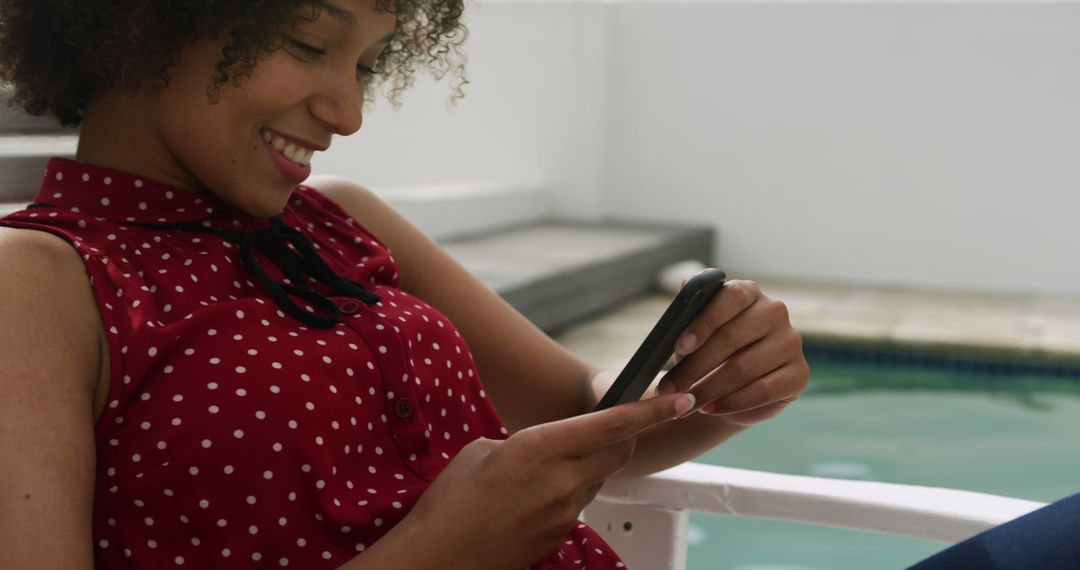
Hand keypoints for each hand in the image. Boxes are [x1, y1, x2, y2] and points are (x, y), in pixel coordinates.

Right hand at [402, 392, 694, 569]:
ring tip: (542, 469)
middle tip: (614, 426)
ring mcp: (564, 511)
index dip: (652, 411)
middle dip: (624, 436)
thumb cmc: (451, 500)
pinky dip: (567, 492)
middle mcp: (563, 480)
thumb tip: (546, 450)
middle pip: (618, 452)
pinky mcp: (559, 535)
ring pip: (597, 479)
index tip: (679, 400)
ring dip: (588, 466)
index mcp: (542, 446)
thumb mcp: (484, 449)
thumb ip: (527, 443)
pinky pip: (576, 504)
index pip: (613, 424)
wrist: (438, 557)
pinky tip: (530, 497)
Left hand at [656, 277, 808, 425]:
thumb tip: (685, 284)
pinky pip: (762, 391)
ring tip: (685, 403)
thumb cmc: (708, 351)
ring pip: (744, 368)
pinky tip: (710, 409)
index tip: (679, 347)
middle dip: (695, 366)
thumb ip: (689, 310)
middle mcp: (774, 312)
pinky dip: (731, 403)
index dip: (703, 322)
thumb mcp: (694, 331)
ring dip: (709, 389)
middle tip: (669, 388)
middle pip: (733, 337)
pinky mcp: (799, 375)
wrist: (732, 385)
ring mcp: (790, 342)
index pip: (730, 298)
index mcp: (748, 292)